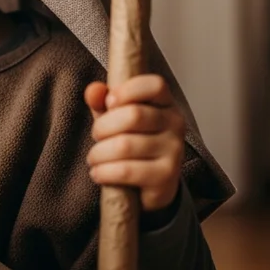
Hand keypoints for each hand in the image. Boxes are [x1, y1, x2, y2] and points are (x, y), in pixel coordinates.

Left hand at [84, 74, 184, 212]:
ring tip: (94, 158)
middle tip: (96, 137)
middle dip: (103, 127)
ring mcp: (174, 151)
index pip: (155, 85)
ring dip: (99, 153)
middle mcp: (175, 124)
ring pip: (125, 146)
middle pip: (133, 115)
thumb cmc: (132, 143)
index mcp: (165, 103)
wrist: (150, 184)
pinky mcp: (166, 176)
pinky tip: (98, 173)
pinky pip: (126, 171)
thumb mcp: (115, 118)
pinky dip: (104, 172)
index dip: (127, 90)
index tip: (109, 102)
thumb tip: (94, 90)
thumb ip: (103, 101)